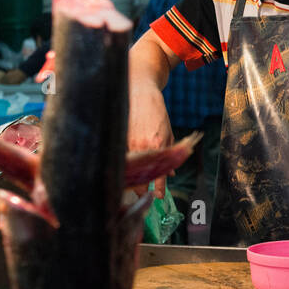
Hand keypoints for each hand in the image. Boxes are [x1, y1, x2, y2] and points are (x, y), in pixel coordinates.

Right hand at [128, 82, 172, 197]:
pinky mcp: (118, 138)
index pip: (158, 172)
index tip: (159, 197)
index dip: (159, 187)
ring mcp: (128, 142)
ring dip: (130, 178)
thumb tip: (171, 173)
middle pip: (140, 175)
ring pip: (128, 168)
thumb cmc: (156, 112)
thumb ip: (170, 152)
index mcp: (157, 143)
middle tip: (144, 193)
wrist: (140, 91)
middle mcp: (141, 145)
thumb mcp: (168, 132)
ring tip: (132, 184)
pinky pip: (120, 157)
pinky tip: (122, 168)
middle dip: (141, 188)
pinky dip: (122, 164)